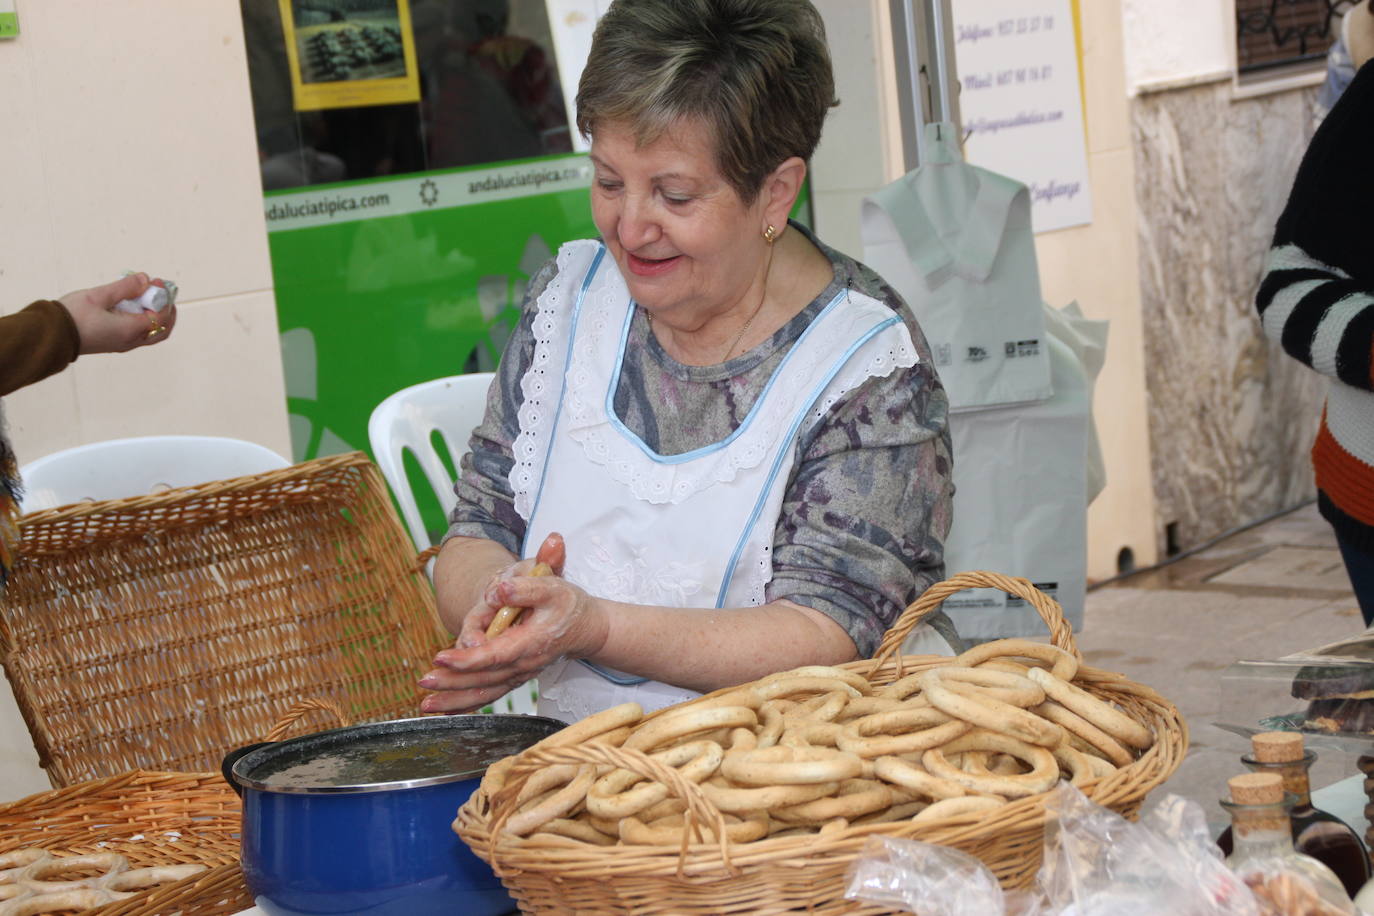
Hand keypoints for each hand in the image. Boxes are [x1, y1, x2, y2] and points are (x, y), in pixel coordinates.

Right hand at [60, 273, 177, 353]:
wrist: (49, 335)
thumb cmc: (71, 315)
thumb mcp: (98, 296)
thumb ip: (125, 287)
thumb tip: (146, 279)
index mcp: (130, 330)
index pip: (160, 315)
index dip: (163, 298)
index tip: (157, 281)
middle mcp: (130, 341)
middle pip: (162, 329)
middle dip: (166, 309)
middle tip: (160, 291)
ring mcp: (123, 344)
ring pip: (152, 333)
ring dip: (156, 315)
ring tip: (147, 296)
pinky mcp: (115, 344)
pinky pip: (139, 334)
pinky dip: (144, 320)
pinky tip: (133, 305)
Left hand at [418, 533, 608, 713]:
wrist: (585, 627)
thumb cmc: (566, 604)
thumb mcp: (551, 586)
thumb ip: (524, 588)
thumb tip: (496, 592)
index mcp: (532, 641)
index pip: (496, 654)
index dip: (468, 659)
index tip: (442, 657)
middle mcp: (525, 664)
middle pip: (485, 678)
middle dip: (453, 683)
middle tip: (424, 682)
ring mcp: (519, 674)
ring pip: (486, 692)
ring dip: (455, 701)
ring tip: (426, 705)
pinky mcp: (514, 677)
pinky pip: (489, 694)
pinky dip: (467, 705)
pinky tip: (445, 712)